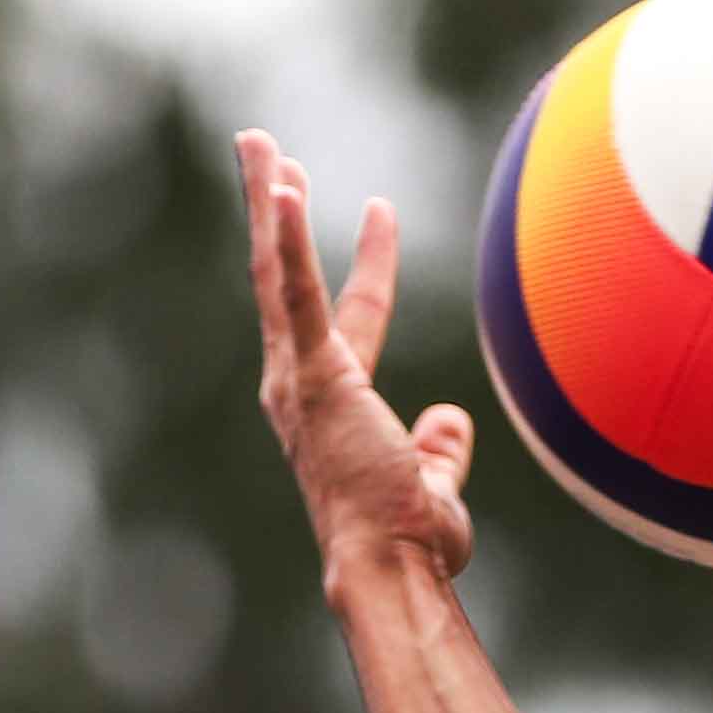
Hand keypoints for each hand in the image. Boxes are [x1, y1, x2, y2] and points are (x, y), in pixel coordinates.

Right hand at [241, 132, 476, 590]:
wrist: (389, 569)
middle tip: (265, 149)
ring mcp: (298, 379)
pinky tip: (285, 190)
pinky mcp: (312, 376)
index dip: (367, 262)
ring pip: (277, 273)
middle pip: (282, 278)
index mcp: (328, 402)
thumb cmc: (410, 545)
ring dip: (269, 203)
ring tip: (260, 143)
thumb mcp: (433, 484)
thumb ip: (440, 448)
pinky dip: (290, 243)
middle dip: (273, 209)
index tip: (381, 210)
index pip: (348, 314)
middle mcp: (298, 384)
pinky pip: (299, 297)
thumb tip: (451, 418)